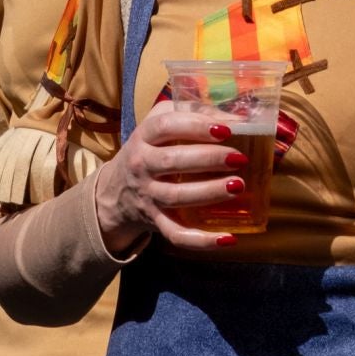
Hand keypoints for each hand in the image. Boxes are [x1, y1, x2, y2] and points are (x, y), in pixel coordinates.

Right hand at [92, 100, 247, 254]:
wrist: (115, 191)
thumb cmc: (150, 150)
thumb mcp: (160, 124)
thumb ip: (193, 114)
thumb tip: (238, 117)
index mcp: (144, 136)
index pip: (166, 126)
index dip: (195, 126)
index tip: (225, 129)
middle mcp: (142, 165)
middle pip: (172, 161)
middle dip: (208, 159)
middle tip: (238, 158)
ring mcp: (148, 196)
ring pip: (177, 197)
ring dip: (209, 192)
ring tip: (238, 186)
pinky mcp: (156, 222)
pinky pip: (177, 235)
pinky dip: (202, 241)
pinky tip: (228, 238)